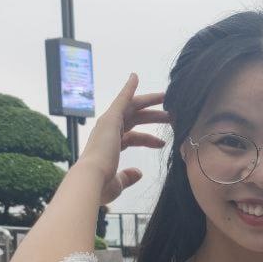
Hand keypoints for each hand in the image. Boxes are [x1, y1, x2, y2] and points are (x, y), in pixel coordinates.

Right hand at [79, 74, 171, 205]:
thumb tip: (139, 173)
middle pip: (135, 119)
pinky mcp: (110, 118)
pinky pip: (121, 99)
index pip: (132, 138)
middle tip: (171, 114)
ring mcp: (108, 124)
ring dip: (150, 103)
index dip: (148, 139)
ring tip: (168, 98)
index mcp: (109, 147)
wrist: (91, 179)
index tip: (163, 142)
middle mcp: (107, 133)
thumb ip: (128, 177)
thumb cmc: (101, 184)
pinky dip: (128, 88)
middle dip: (153, 116)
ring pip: (132, 108)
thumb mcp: (118, 183)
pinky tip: (135, 77)